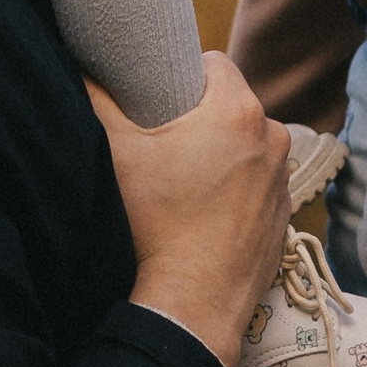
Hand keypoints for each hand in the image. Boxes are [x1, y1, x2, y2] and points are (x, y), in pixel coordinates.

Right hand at [89, 53, 289, 366]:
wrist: (193, 302)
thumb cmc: (157, 225)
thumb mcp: (119, 154)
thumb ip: (99, 99)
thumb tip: (83, 66)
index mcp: (238, 111)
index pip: (214, 64)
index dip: (184, 74)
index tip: (163, 96)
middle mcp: (272, 139)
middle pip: (232, 106)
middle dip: (202, 117)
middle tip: (166, 141)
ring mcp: (282, 180)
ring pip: (247, 147)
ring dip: (222, 154)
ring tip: (186, 181)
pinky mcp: (283, 217)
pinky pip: (257, 186)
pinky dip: (236, 190)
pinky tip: (205, 212)